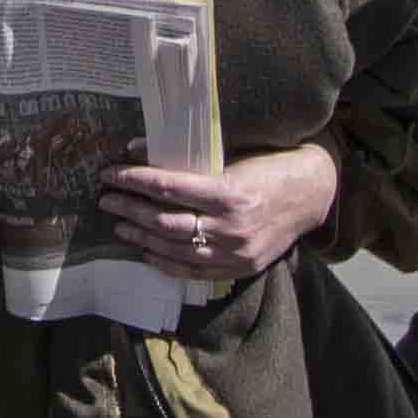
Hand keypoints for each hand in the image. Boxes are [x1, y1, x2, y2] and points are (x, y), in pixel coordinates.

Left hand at [101, 144, 343, 280]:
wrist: (312, 194)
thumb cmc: (270, 165)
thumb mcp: (232, 154)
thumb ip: (187, 156)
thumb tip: (136, 147)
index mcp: (228, 192)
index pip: (168, 187)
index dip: (133, 180)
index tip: (110, 174)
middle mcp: (231, 227)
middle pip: (166, 221)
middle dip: (129, 210)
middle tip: (105, 200)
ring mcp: (235, 252)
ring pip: (176, 248)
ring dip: (141, 237)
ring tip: (118, 226)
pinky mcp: (239, 267)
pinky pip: (194, 270)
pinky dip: (166, 262)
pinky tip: (147, 252)